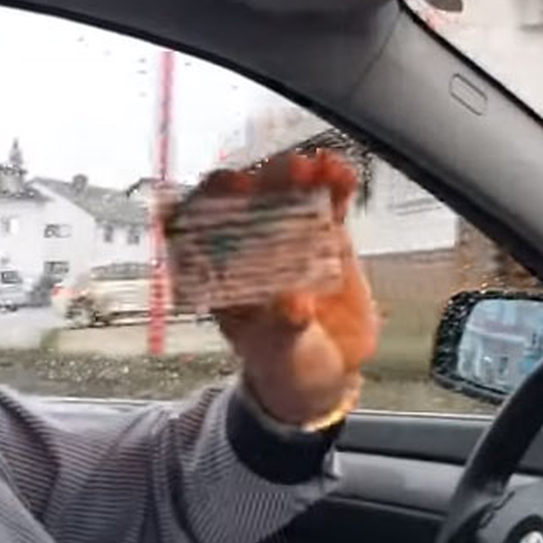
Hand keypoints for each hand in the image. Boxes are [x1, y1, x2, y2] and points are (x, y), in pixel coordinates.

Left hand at [193, 149, 378, 426]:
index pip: (200, 225)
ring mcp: (288, 237)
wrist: (324, 375)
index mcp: (218, 271)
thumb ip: (282, 327)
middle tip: (278, 174)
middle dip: (260, 181)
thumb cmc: (284, 364)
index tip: (222, 192)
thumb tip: (293, 302)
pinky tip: (342, 174)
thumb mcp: (279, 352)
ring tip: (313, 166)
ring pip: (287, 194)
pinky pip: (328, 204)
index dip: (207, 203)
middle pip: (247, 200)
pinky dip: (334, 185)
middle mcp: (249, 247)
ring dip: (296, 174)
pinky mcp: (325, 236)